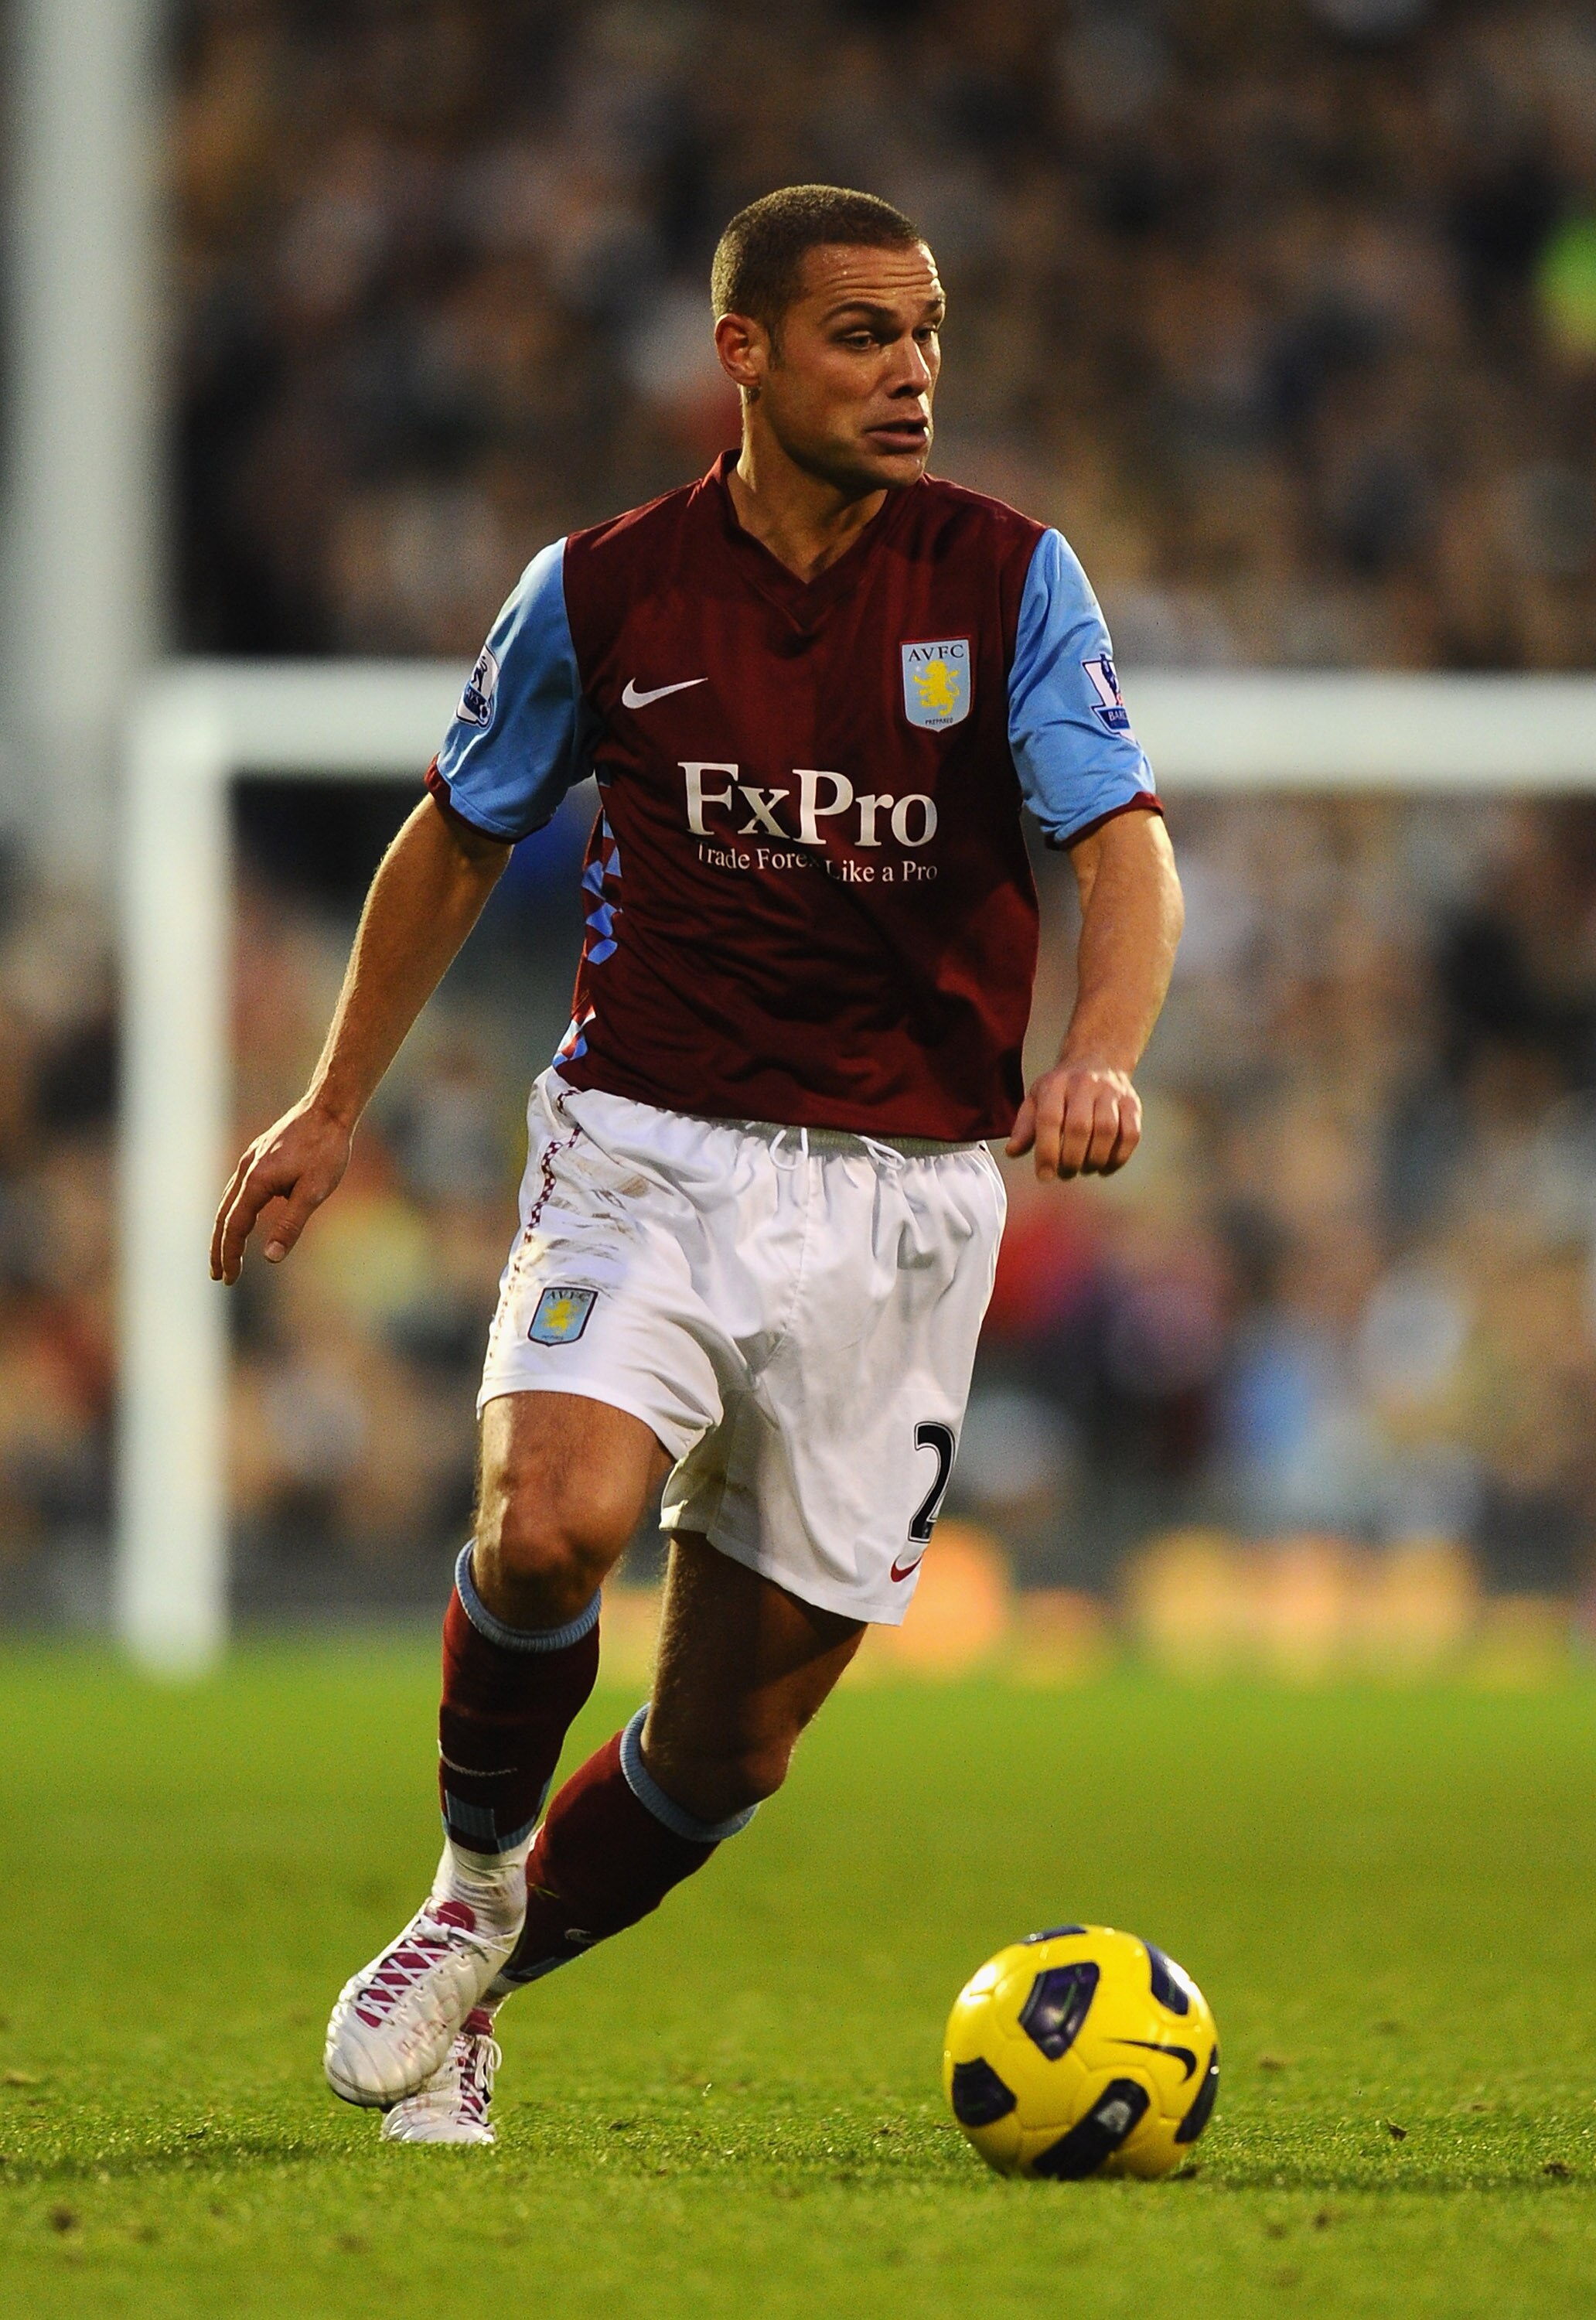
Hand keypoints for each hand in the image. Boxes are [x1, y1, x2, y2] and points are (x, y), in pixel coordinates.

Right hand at [211, 1098, 352, 1284]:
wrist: (328, 1108)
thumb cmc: (326, 1149)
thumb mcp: (314, 1191)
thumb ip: (290, 1225)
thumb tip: (271, 1259)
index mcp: (256, 1181)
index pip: (234, 1227)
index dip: (230, 1255)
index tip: (229, 1278)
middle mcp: (246, 1170)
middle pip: (223, 1216)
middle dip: (219, 1248)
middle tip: (218, 1275)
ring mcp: (250, 1160)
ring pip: (228, 1201)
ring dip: (226, 1230)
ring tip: (227, 1253)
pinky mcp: (259, 1154)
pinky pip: (239, 1188)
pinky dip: (235, 1210)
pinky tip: (245, 1218)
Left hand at [1005, 1059, 1141, 1181]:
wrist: (1098, 1060)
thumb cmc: (1062, 1089)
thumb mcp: (1036, 1099)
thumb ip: (1024, 1126)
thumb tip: (1012, 1151)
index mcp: (1055, 1084)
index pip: (1049, 1120)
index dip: (1047, 1152)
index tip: (1045, 1175)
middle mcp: (1084, 1085)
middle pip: (1080, 1127)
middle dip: (1071, 1160)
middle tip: (1066, 1173)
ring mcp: (1112, 1093)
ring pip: (1107, 1131)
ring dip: (1095, 1160)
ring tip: (1084, 1169)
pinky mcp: (1133, 1104)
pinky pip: (1131, 1135)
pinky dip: (1118, 1157)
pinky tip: (1105, 1166)